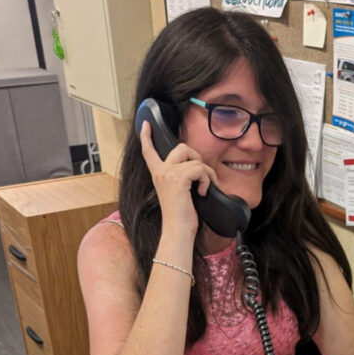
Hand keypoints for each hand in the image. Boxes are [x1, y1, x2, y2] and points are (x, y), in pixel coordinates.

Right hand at [139, 120, 214, 235]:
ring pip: (196, 160)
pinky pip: (200, 169)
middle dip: (197, 157)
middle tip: (202, 174)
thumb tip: (195, 168)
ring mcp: (168, 174)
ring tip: (205, 187)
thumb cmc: (181, 215)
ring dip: (207, 173)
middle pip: (181, 147)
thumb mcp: (178, 191)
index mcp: (158, 174)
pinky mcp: (178, 179)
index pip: (148, 152)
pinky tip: (203, 192)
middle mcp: (161, 171)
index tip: (146, 124)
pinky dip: (207, 180)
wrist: (177, 229)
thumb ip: (181, 176)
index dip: (146, 137)